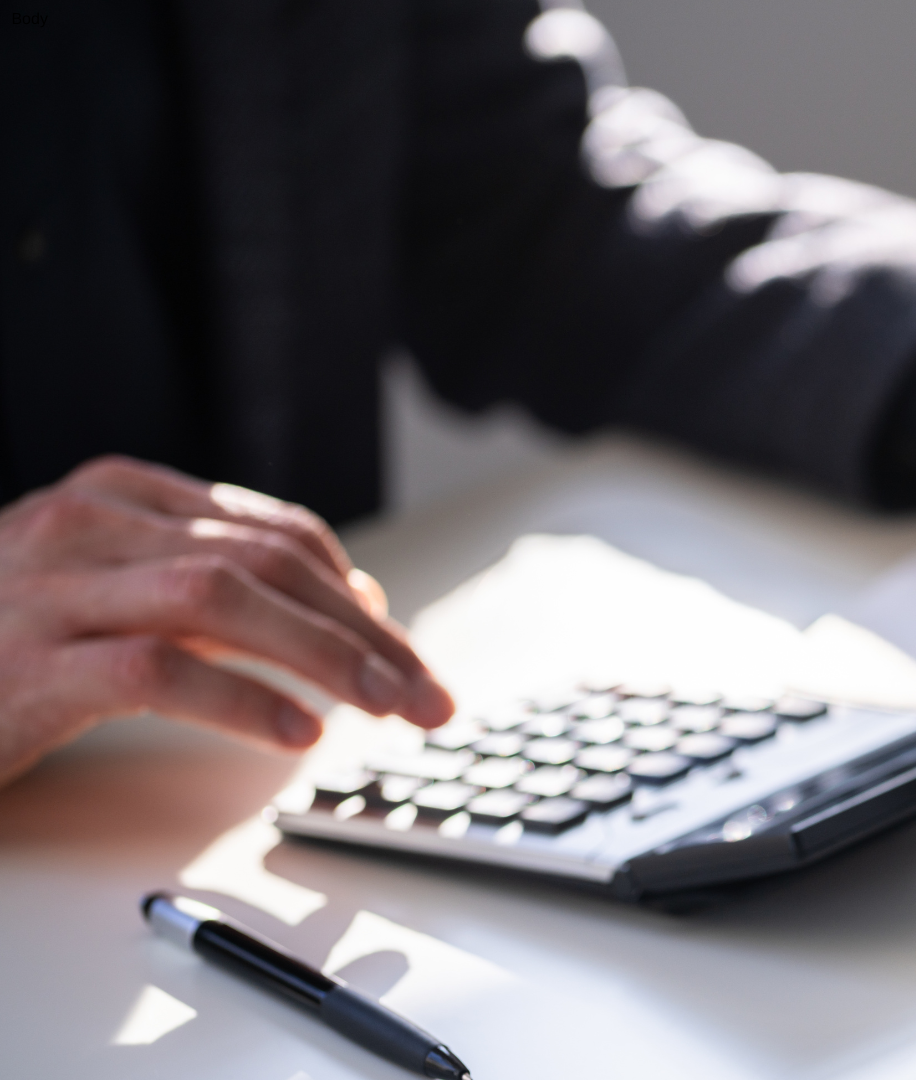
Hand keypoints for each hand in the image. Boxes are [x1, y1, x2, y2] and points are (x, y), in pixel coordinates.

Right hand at [0, 456, 454, 785]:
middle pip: (268, 562)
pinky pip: (158, 671)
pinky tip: (297, 733)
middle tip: (429, 692)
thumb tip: (341, 613)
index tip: (402, 645)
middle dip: (367, 631)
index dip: (354, 590)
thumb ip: (207, 595)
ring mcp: (52, 589)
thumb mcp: (105, 599)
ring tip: (388, 709)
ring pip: (226, 599)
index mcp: (115, 497)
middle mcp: (87, 524)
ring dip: (329, 657)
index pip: (272, 530)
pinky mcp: (27, 663)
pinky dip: (241, 700)